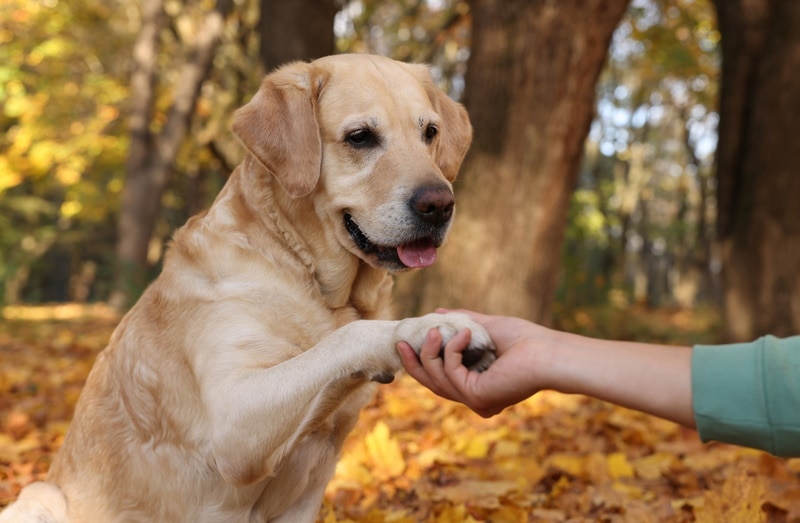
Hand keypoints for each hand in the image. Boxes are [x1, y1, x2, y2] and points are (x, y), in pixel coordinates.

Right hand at [397, 309, 554, 416]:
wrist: (547, 352)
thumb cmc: (525, 339)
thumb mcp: (485, 327)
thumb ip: (462, 322)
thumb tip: (439, 313)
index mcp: (478, 387)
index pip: (441, 379)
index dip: (422, 363)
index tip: (407, 342)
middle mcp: (475, 400)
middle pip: (433, 384)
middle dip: (415, 363)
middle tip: (401, 342)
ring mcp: (475, 402)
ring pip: (436, 379)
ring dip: (431, 352)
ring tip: (435, 329)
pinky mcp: (476, 397)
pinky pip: (450, 372)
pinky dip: (453, 349)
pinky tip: (467, 333)